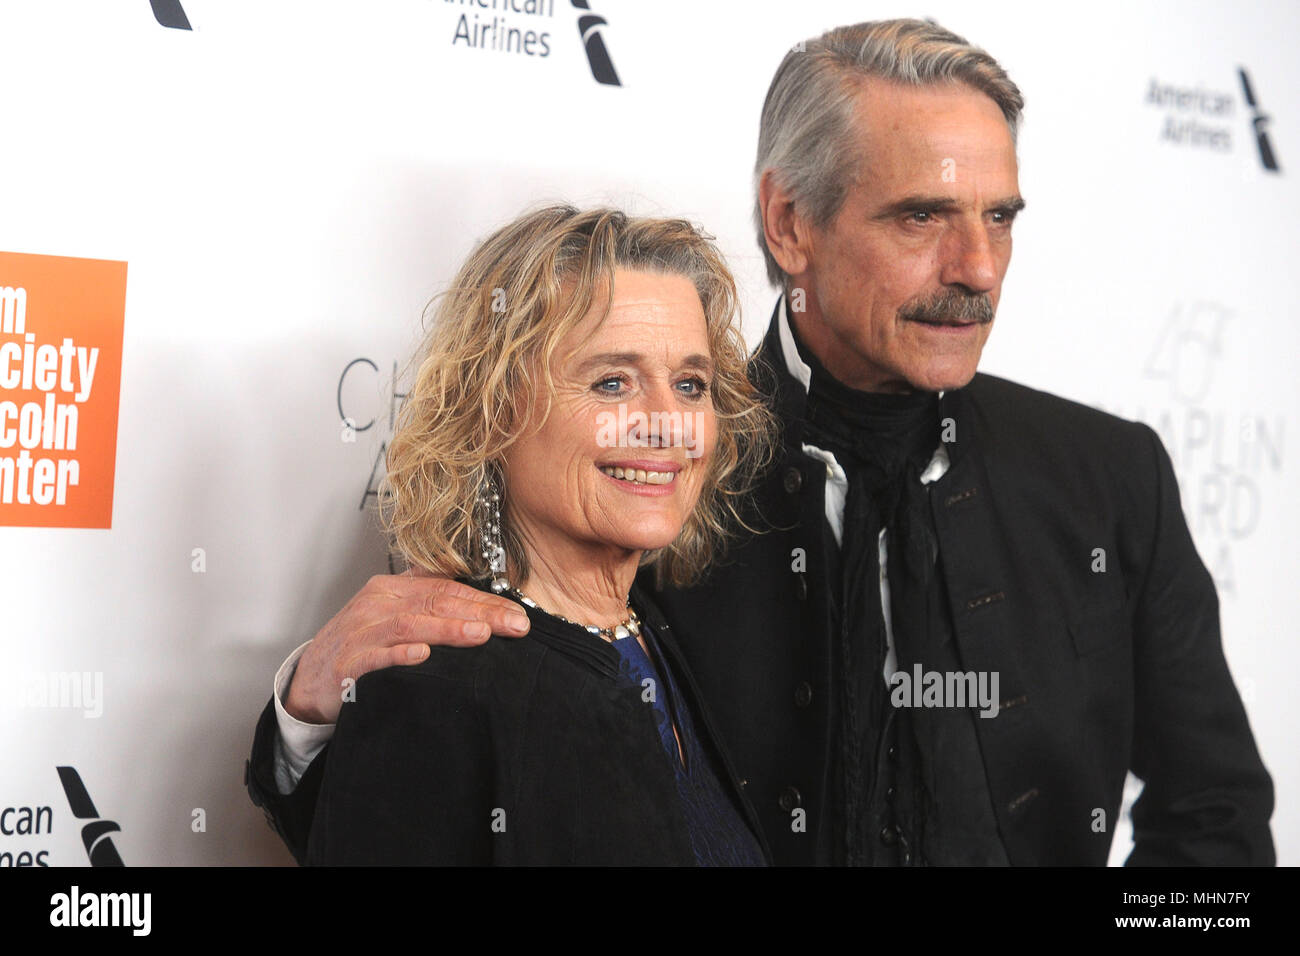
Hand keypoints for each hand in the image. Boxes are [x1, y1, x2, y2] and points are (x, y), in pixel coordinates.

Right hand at [283, 573, 529, 723]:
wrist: (310, 679)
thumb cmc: (359, 646)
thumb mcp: (392, 614)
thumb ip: (427, 600)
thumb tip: (477, 593)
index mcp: (393, 589)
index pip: (447, 588)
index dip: (484, 599)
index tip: (518, 613)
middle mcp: (378, 604)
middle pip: (435, 602)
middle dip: (480, 612)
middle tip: (515, 625)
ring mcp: (362, 632)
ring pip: (410, 624)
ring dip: (448, 629)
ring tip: (481, 634)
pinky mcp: (348, 664)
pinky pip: (376, 657)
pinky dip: (400, 655)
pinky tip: (423, 656)